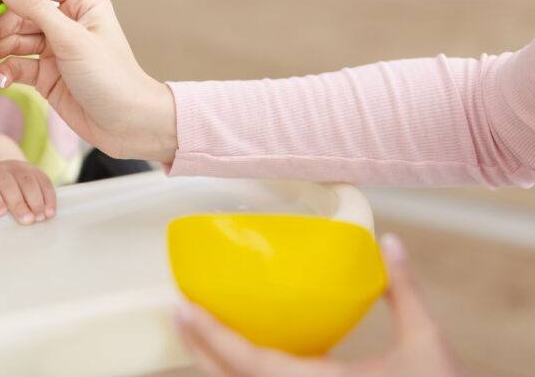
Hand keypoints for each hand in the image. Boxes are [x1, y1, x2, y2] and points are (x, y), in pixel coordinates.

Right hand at [0, 0, 176, 161]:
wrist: (128, 125)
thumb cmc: (111, 77)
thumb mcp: (71, 39)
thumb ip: (34, 9)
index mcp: (80, 1)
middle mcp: (65, 20)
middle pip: (18, 12)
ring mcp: (54, 48)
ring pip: (13, 39)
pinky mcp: (46, 74)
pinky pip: (17, 65)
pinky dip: (4, 70)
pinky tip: (0, 79)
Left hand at [0, 159, 56, 224]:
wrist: (0, 176)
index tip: (0, 214)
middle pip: (8, 184)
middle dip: (19, 203)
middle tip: (27, 220)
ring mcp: (18, 168)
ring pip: (27, 181)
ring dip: (36, 201)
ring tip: (40, 218)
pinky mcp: (35, 171)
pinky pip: (44, 181)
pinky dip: (49, 197)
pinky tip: (50, 211)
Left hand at [173, 234, 461, 376]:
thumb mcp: (427, 345)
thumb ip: (404, 292)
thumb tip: (389, 242)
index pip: (249, 362)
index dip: (212, 336)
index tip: (183, 308)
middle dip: (198, 348)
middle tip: (178, 311)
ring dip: (213, 364)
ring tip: (194, 330)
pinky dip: (236, 374)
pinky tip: (230, 358)